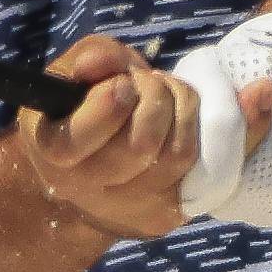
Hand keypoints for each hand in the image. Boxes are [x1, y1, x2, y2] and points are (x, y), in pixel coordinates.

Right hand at [17, 34, 271, 240]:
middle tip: (150, 82)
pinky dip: (216, 135)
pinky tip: (202, 114)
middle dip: (156, 96)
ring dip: (185, 109)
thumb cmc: (81, 110)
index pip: (86, 132)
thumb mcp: (75, 74)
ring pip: (178, 154)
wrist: (87, 175)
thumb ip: (91, 58)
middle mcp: (89, 189)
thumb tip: (103, 62)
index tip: (121, 83)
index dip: (114, 96)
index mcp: (55, 152)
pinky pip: (209, 171)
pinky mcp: (169, 213)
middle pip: (140, 143)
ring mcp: (132, 207)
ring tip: (171, 95)